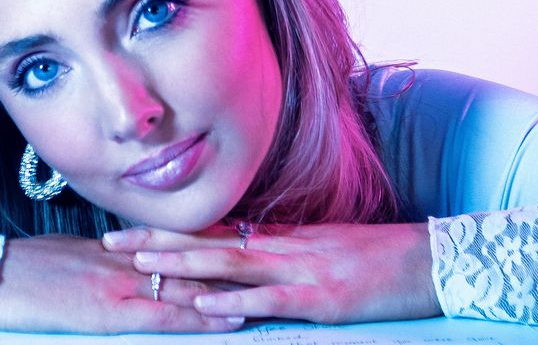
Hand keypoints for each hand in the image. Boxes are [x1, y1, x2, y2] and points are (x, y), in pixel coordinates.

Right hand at [0, 234, 245, 332]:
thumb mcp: (66, 255)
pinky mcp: (110, 311)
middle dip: (227, 265)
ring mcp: (120, 283)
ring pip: (185, 285)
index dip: (206, 245)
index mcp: (113, 246)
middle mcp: (124, 258)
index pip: (170, 243)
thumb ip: (99, 259)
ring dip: (225, 289)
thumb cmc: (24, 269)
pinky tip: (226, 319)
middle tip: (269, 260)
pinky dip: (198, 317)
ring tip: (266, 287)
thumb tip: (118, 259)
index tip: (238, 242)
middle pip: (187, 260)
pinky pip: (164, 316)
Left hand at [103, 222, 441, 324]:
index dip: (167, 233)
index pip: (212, 232)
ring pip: (231, 266)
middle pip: (207, 243)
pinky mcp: (322, 300)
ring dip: (184, 266)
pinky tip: (211, 306)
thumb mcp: (319, 250)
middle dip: (158, 245)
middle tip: (111, 243)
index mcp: (278, 240)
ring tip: (143, 267)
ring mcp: (299, 272)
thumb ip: (279, 255)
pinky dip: (240, 303)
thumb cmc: (374, 258)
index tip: (127, 231)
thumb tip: (242, 254)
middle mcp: (280, 249)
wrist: (426, 258)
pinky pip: (274, 301)